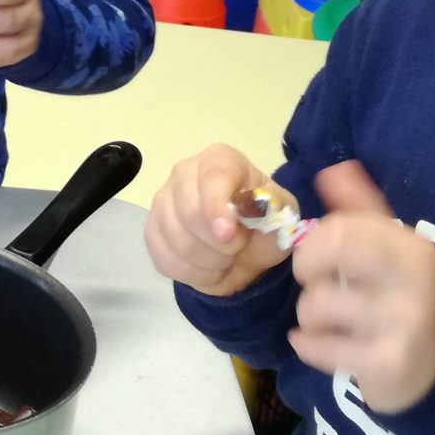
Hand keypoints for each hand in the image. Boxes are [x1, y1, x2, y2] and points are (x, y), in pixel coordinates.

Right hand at [144, 144, 290, 296]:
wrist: (244, 253)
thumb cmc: (262, 226)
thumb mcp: (282, 214)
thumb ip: (273, 208)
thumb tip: (257, 206)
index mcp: (220, 160)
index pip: (213, 178)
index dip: (216, 208)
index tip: (227, 235)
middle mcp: (184, 173)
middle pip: (189, 211)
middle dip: (220, 243)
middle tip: (238, 248)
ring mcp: (162, 202)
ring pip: (178, 241)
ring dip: (210, 261)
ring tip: (226, 258)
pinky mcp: (152, 231)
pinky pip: (166, 259)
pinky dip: (193, 273)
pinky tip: (207, 267)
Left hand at [287, 162, 434, 413]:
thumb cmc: (402, 302)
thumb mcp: (391, 252)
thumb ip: (362, 211)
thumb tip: (334, 168)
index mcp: (412, 247)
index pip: (343, 225)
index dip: (316, 239)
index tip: (318, 254)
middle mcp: (414, 280)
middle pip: (330, 252)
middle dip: (306, 267)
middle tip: (313, 283)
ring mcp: (405, 323)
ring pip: (316, 304)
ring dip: (308, 315)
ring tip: (324, 321)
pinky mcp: (389, 363)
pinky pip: (319, 347)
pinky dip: (307, 346)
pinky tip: (318, 344)